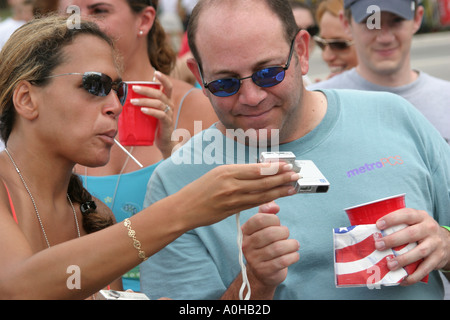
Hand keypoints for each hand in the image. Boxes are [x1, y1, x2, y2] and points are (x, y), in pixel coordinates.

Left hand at [130, 71, 175, 157]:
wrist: (165, 142)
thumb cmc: (156, 126)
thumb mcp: (152, 112)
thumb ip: (146, 104)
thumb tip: (130, 97)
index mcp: (167, 101)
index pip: (168, 86)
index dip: (163, 78)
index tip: (155, 72)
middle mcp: (169, 105)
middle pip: (159, 93)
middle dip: (146, 89)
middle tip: (134, 88)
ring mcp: (169, 114)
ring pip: (158, 103)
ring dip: (144, 101)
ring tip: (133, 102)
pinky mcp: (167, 123)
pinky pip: (160, 114)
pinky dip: (151, 111)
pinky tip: (143, 110)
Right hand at [177, 163, 298, 227]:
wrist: (184, 208)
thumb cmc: (200, 190)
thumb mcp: (217, 174)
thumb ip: (237, 173)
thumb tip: (259, 172)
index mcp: (227, 171)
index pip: (257, 169)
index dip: (274, 168)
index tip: (287, 165)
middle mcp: (231, 184)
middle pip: (263, 181)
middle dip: (282, 178)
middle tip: (296, 175)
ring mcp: (233, 199)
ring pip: (262, 194)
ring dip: (280, 190)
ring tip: (293, 187)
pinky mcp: (233, 210)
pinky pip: (255, 204)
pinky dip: (269, 200)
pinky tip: (279, 197)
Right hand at [240, 201, 299, 294]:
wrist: (261, 272)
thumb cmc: (264, 244)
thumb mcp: (263, 226)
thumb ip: (267, 212)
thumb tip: (274, 206)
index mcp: (245, 231)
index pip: (259, 219)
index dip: (274, 219)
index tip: (277, 223)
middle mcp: (247, 245)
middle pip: (270, 233)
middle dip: (284, 232)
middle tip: (286, 234)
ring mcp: (254, 259)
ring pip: (278, 248)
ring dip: (291, 245)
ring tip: (294, 244)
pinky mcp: (264, 271)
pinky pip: (283, 261)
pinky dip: (293, 256)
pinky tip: (294, 254)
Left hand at [375, 208, 449, 284]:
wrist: (446, 242)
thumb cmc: (421, 230)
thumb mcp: (413, 222)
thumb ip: (398, 224)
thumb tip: (372, 230)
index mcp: (420, 216)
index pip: (406, 215)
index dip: (392, 219)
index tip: (378, 225)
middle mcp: (429, 228)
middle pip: (411, 234)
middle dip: (393, 240)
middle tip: (378, 245)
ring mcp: (435, 244)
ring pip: (419, 252)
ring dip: (403, 259)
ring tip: (389, 264)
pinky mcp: (438, 258)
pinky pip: (426, 268)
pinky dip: (414, 276)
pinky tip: (403, 279)